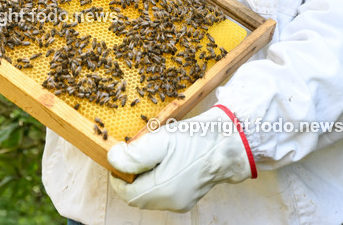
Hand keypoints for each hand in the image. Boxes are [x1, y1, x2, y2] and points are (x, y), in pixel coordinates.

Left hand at [107, 105, 255, 211]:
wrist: (229, 141)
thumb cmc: (198, 139)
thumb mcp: (161, 140)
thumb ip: (134, 154)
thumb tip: (113, 160)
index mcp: (164, 192)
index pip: (127, 192)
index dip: (118, 175)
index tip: (118, 157)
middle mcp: (172, 202)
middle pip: (138, 194)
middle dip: (132, 175)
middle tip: (134, 152)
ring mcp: (182, 201)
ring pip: (151, 194)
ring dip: (144, 176)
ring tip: (152, 153)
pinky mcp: (189, 195)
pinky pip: (164, 191)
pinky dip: (158, 178)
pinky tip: (165, 160)